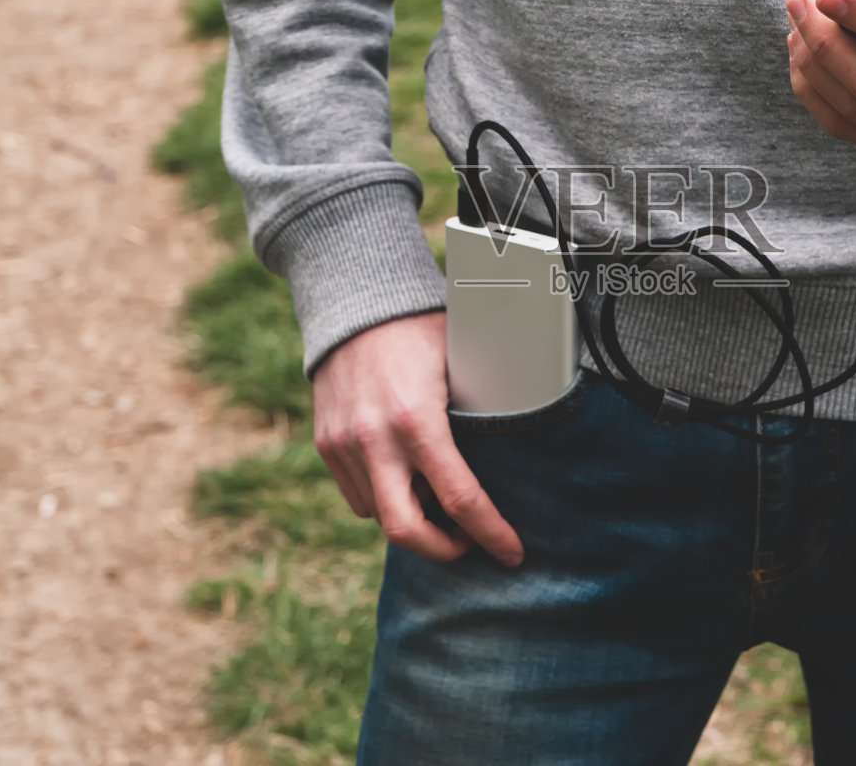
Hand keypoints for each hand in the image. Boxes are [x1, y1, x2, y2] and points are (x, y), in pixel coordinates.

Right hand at [311, 310, 524, 566]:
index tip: (512, 553)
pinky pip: (359, 496)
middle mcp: (375, 440)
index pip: (461, 499)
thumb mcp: (462, 362)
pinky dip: (387, 498)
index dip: (491, 534)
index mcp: (417, 420)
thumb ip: (484, 407)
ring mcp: (344, 445)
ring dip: (415, 520)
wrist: (354, 302)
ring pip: (380, 516)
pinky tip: (409, 478)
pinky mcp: (328, 444)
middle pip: (406, 531)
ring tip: (442, 498)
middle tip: (471, 543)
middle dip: (444, 550)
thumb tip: (528, 444)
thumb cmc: (420, 328)